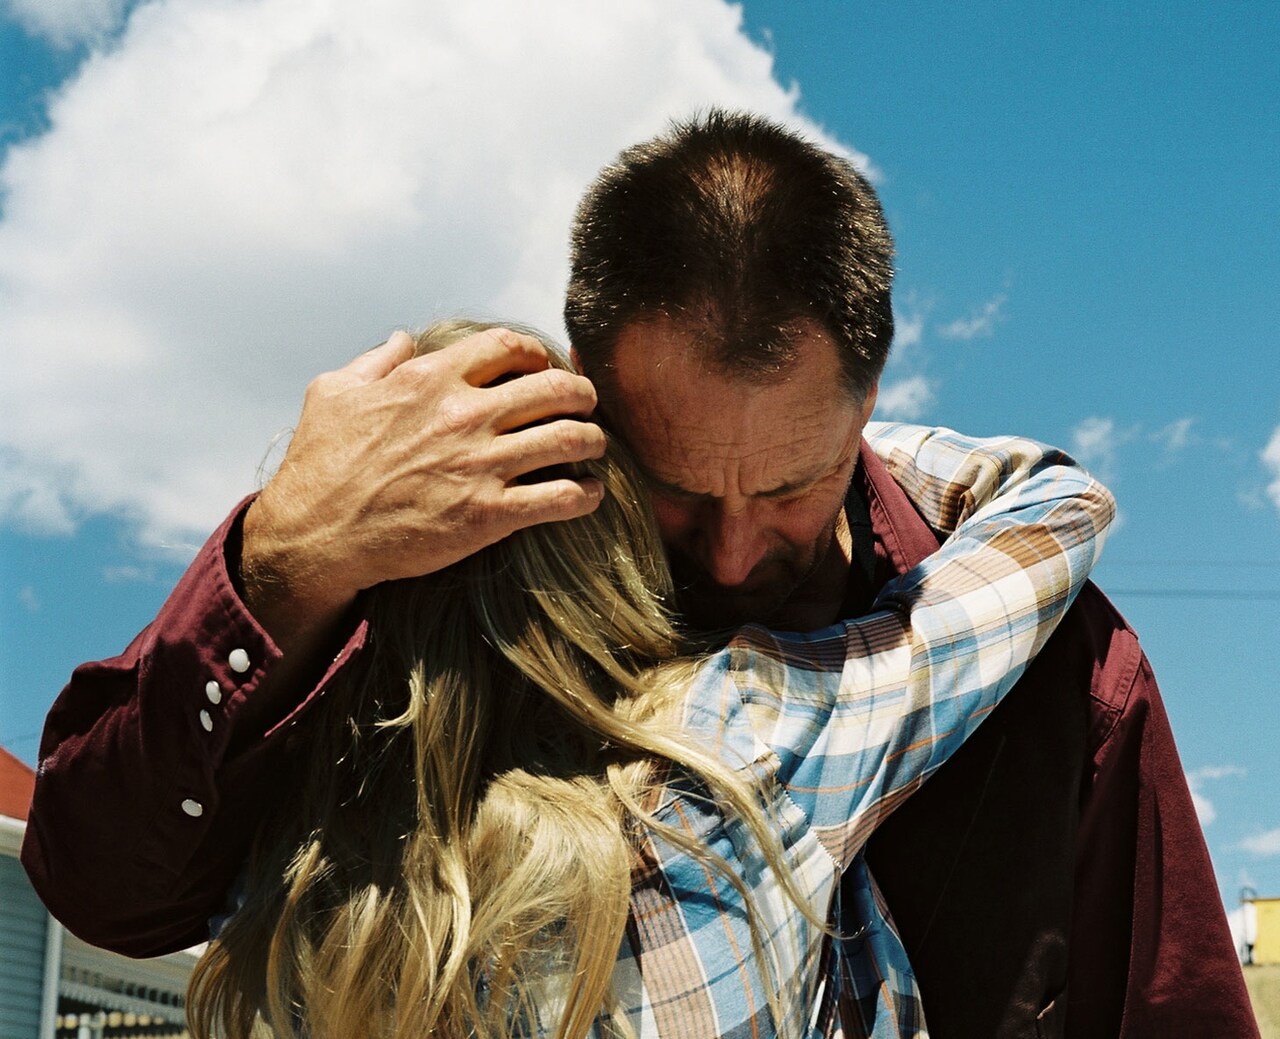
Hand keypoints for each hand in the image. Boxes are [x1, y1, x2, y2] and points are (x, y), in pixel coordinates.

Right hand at [241, 327, 605, 643]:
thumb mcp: (333, 394)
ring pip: (570, 438)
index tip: (542, 368)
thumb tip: (402, 338)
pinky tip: (590, 495)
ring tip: (595, 447)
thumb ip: (375, 361)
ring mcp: (480, 464)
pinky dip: (586, 495)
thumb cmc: (319, 465)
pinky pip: (562, 497)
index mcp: (431, 379)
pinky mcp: (488, 514)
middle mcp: (463, 415)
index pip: (508, 346)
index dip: (536, 354)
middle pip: (556, 387)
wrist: (315, 537)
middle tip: (586, 406)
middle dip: (581, 394)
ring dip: (593, 440)